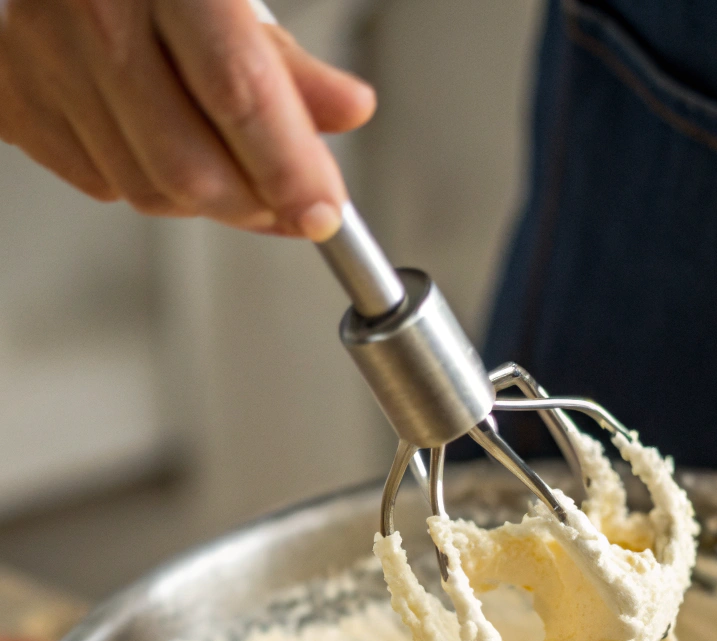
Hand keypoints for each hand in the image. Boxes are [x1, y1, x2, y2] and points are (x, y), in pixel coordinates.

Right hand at [0, 0, 375, 238]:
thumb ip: (284, 58)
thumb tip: (349, 111)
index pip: (238, 96)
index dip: (289, 170)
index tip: (324, 212)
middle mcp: (95, 16)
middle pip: (190, 167)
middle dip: (255, 204)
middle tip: (293, 201)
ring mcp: (43, 59)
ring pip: (147, 188)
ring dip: (209, 199)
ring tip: (237, 168)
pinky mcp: (14, 98)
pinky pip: (101, 179)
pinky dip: (152, 181)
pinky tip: (169, 145)